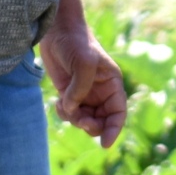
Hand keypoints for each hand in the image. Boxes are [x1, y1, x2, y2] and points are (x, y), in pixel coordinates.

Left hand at [42, 23, 128, 147]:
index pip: (118, 113)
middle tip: (81, 121)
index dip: (114, 130)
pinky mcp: (69, 93)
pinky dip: (65, 113)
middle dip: (92, 126)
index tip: (105, 144)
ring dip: (75, 119)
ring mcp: (84, 94)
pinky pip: (70, 113)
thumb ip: (81, 89)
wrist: (56, 30)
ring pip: (85, 119)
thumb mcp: (84, 63)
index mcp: (112, 84)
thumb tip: (73, 109)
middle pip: (102, 121)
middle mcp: (101, 92)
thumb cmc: (76, 42)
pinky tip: (59, 103)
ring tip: (65, 106)